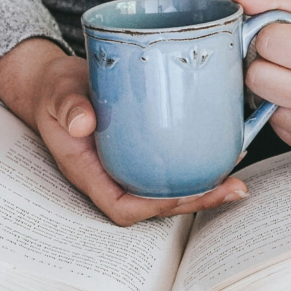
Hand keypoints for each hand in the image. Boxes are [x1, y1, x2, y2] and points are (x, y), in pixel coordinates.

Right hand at [0, 38, 248, 225]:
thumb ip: (68, 107)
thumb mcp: (58, 94)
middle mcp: (112, 175)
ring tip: (236, 177)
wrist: (54, 82)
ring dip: (203, 187)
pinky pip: (172, 165)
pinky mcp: (144, 148)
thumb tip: (82, 123)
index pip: (123, 207)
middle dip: (195, 202)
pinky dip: (198, 163)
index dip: (155, 209)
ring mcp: (129, 164)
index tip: (185, 198)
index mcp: (89, 173)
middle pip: (155, 204)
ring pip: (168, 187)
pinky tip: (225, 150)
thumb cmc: (55, 92)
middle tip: (231, 188)